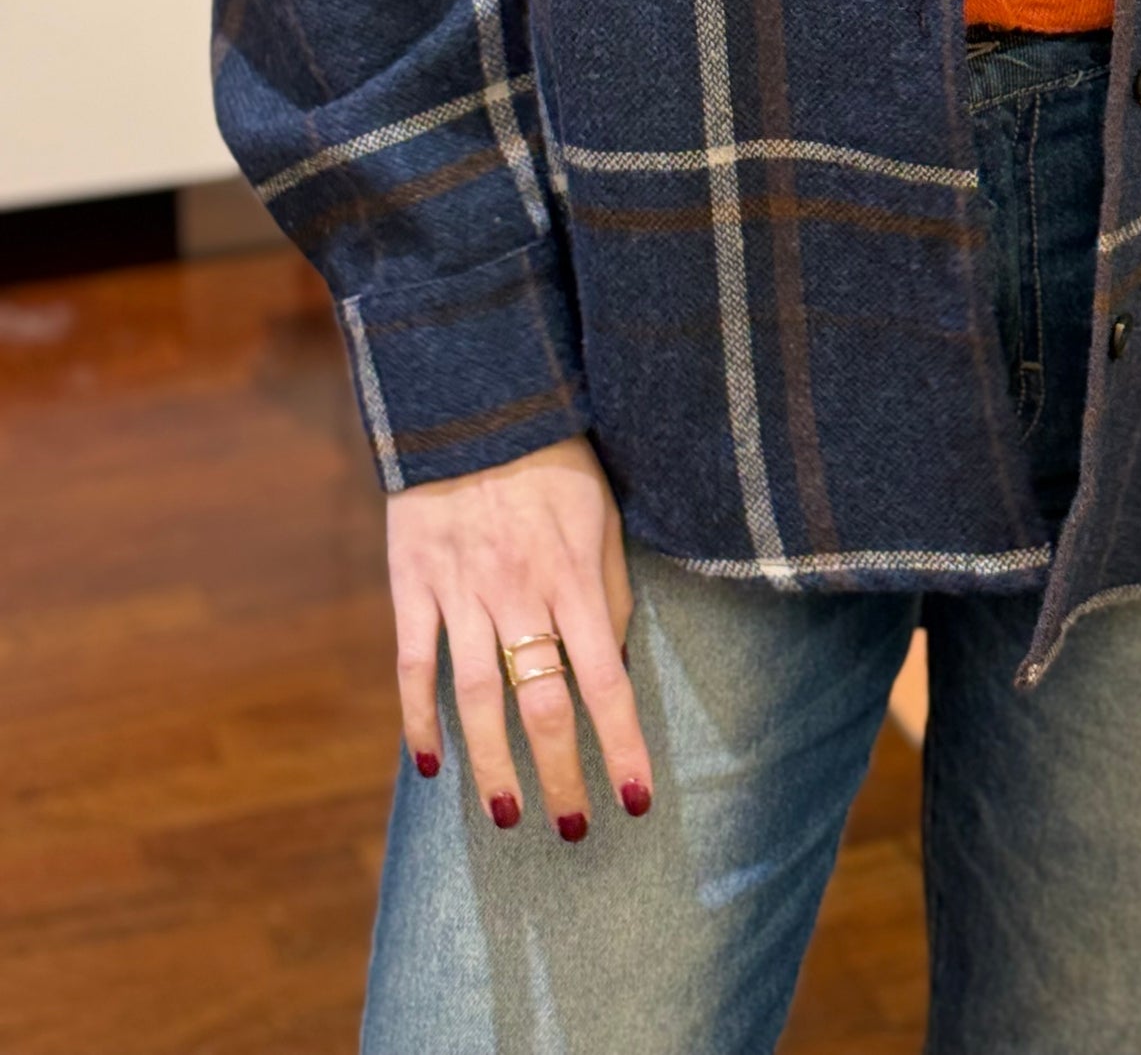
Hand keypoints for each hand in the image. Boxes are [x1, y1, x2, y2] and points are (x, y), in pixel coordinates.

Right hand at [387, 435, 652, 839]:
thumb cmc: (556, 462)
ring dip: (493, 766)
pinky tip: (428, 765)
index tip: (635, 799)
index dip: (621, 745)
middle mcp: (519, 592)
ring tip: (508, 817)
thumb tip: (615, 661)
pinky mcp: (413, 584)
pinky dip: (417, 720)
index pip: (606, 681)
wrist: (474, 404)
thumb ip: (610, 591)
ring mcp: (461, 592)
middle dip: (560, 776)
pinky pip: (412, 666)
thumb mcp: (603, 516)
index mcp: (574, 576)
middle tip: (575, 828)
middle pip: (542, 705)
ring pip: (475, 701)